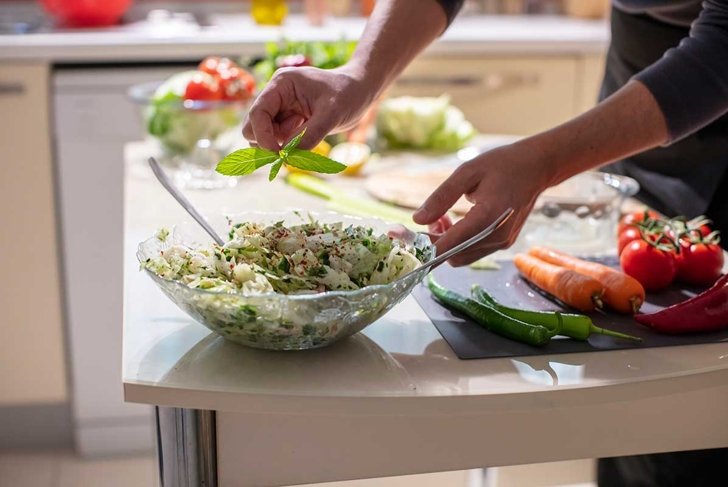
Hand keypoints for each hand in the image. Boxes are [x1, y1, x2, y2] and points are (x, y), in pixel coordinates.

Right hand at [242, 65, 373, 150]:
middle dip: (270, 140)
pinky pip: (277, 140)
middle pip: (252, 126)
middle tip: (295, 142)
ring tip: (305, 129)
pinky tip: (307, 132)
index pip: (257, 113)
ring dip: (280, 143)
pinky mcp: (286, 121)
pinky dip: (288, 145)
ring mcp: (279, 109)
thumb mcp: (332, 114)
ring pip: (262, 136)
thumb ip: (309, 135)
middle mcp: (275, 95)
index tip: (279, 154)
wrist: (359, 91)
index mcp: (281, 84)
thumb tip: (288, 157)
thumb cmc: (348, 94)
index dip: (264, 136)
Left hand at [413, 142, 553, 265]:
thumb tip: (417, 219)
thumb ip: (441, 197)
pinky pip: (473, 251)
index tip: (405, 238)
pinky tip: (456, 220)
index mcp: (488, 218)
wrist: (537, 166)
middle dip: (434, 243)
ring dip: (446, 242)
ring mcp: (502, 242)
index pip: (448, 245)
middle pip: (453, 256)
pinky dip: (459, 241)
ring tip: (444, 216)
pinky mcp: (503, 242)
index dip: (423, 245)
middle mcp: (496, 236)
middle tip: (430, 219)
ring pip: (462, 256)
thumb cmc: (503, 164)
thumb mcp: (467, 172)